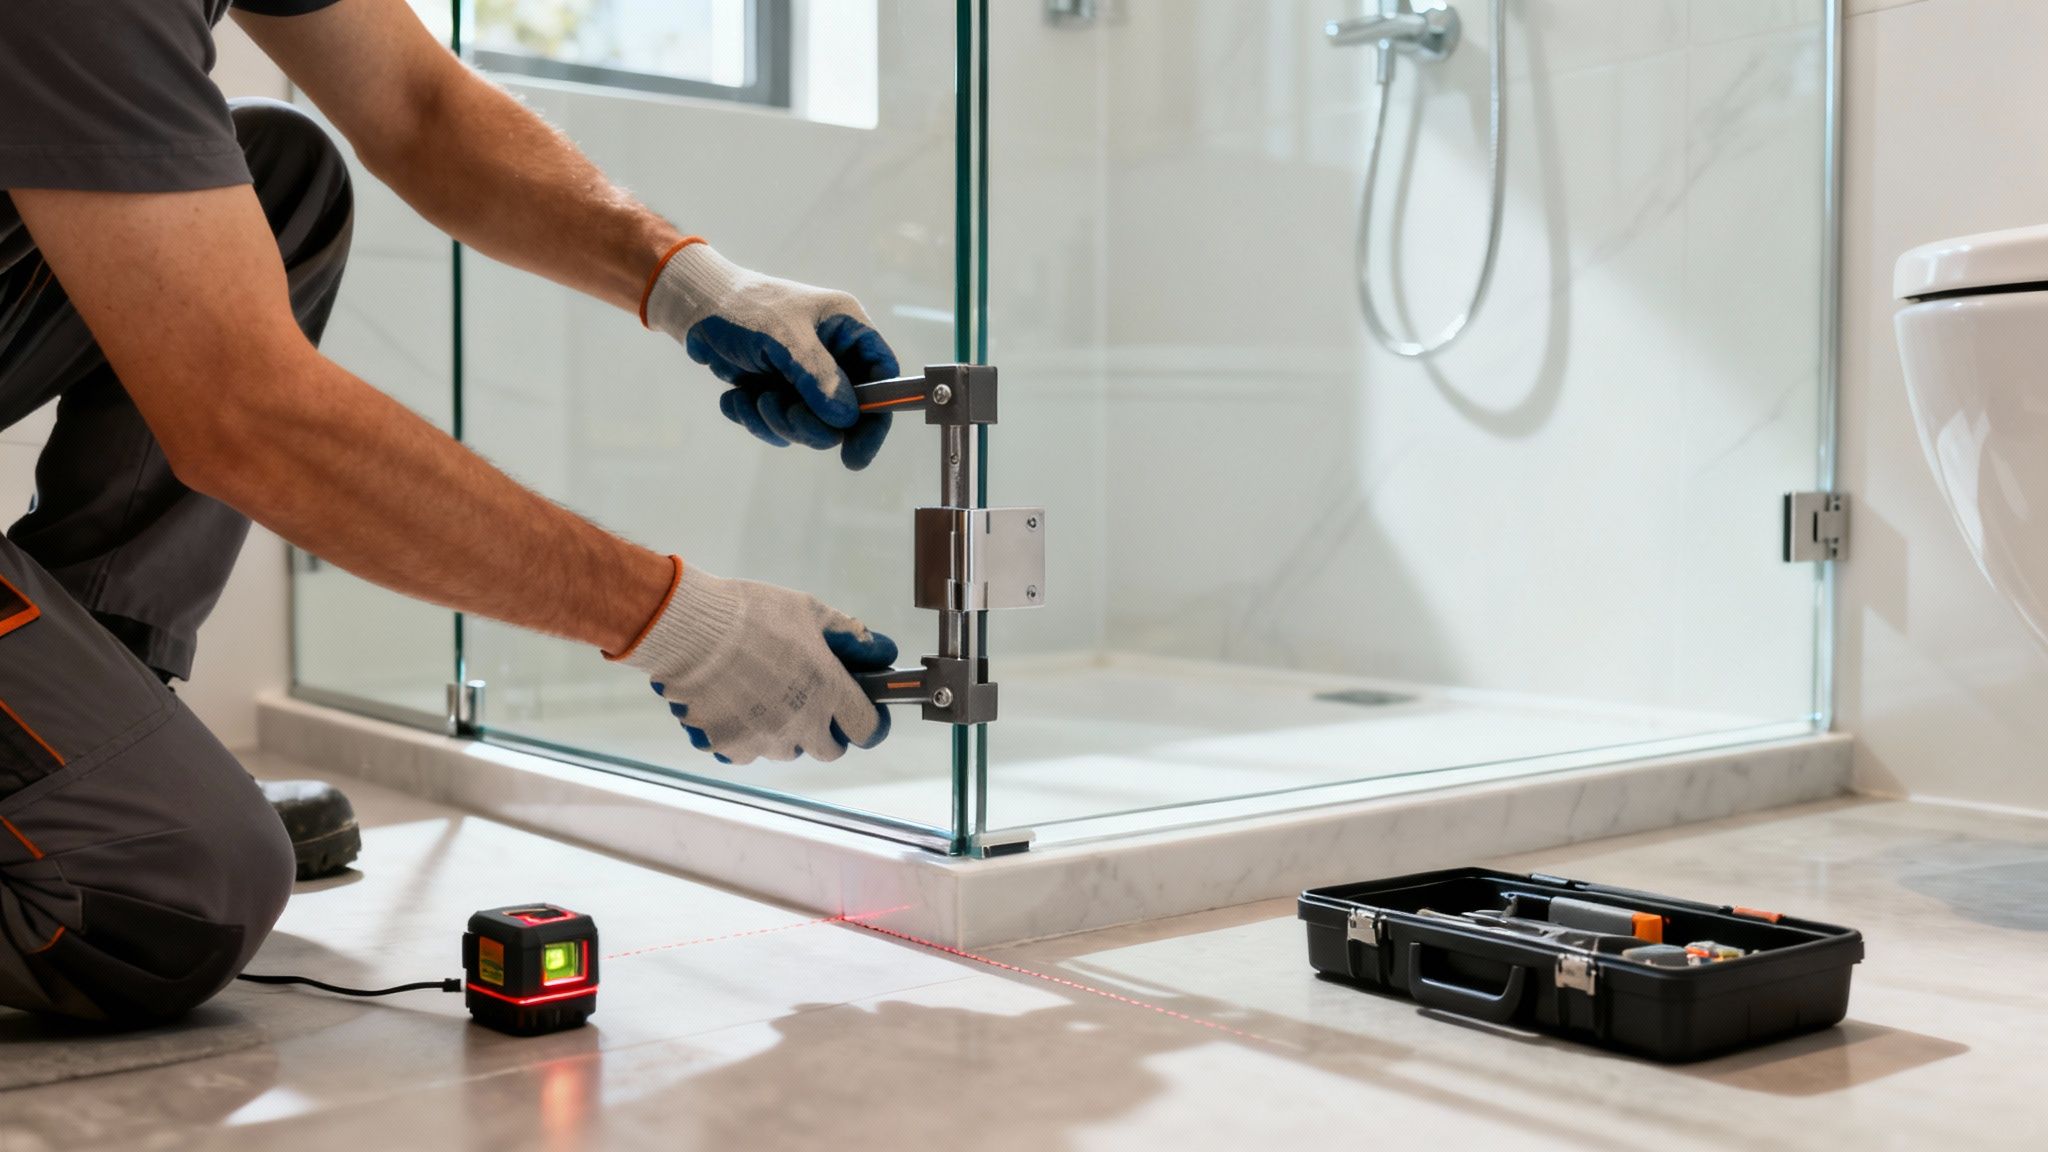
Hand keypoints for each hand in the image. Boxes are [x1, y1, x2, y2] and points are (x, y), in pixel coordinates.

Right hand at [610, 558, 896, 764]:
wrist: (688, 628)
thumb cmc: (750, 614)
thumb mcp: (809, 610)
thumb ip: (848, 634)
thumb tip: (880, 649)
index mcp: (826, 690)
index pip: (866, 728)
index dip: (865, 722)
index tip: (858, 713)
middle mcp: (800, 724)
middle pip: (827, 750)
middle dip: (824, 731)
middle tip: (808, 703)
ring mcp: (763, 740)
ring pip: (785, 751)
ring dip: (783, 733)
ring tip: (763, 697)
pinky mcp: (728, 747)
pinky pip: (746, 753)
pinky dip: (745, 737)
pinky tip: (734, 706)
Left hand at [643, 241, 899, 469]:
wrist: (694, 309)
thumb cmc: (742, 310)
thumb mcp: (784, 339)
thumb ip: (819, 378)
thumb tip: (847, 419)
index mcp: (847, 329)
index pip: (882, 377)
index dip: (876, 416)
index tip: (855, 453)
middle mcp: (833, 355)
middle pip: (846, 414)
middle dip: (810, 422)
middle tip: (782, 413)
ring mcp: (805, 377)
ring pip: (811, 426)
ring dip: (778, 421)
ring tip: (754, 397)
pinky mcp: (779, 393)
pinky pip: (779, 427)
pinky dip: (756, 418)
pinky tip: (736, 396)